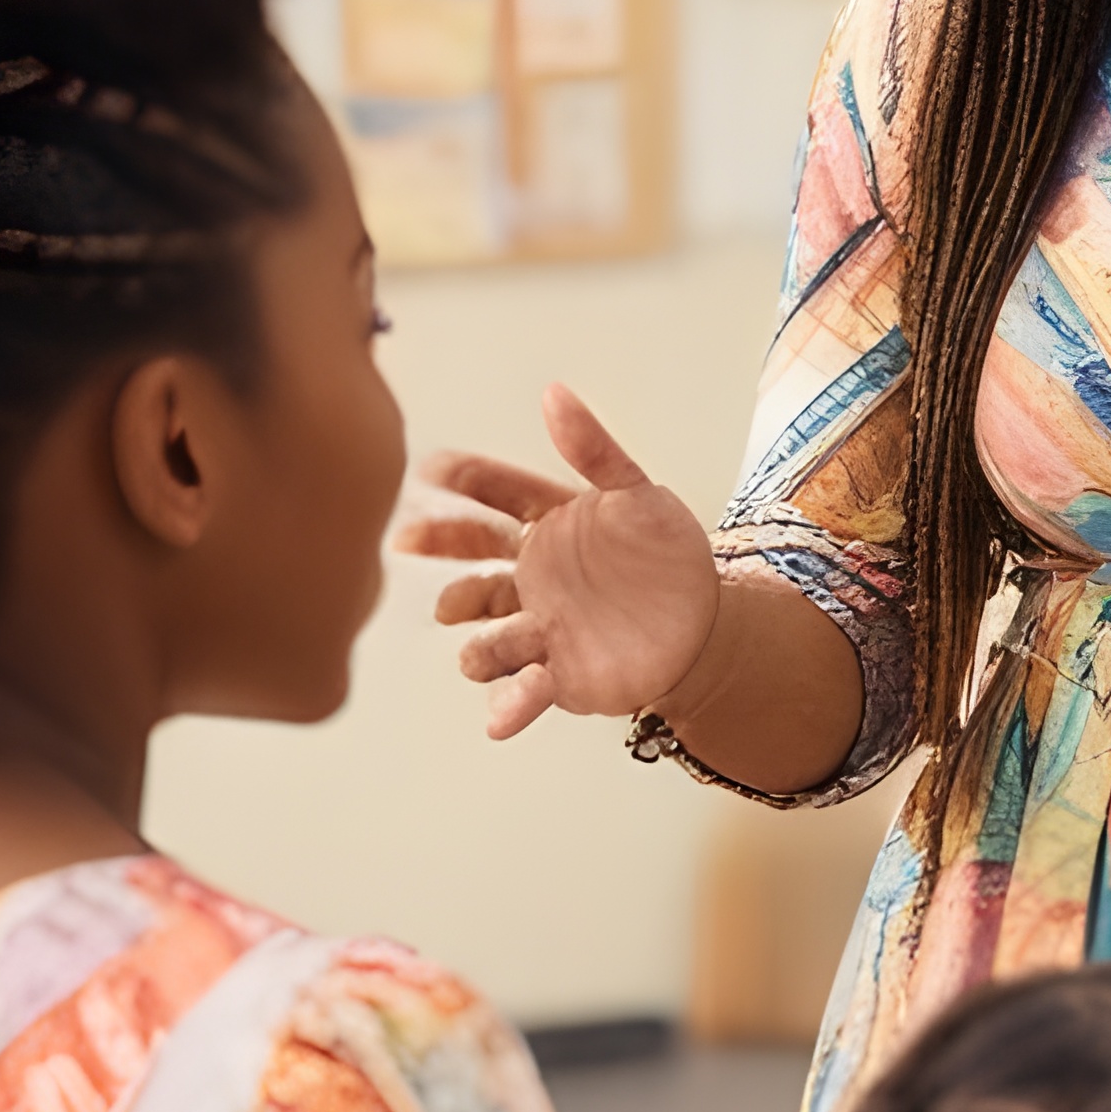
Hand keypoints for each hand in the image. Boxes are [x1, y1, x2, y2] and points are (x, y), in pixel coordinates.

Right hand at [400, 387, 724, 740]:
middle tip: (408, 536)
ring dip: (473, 633)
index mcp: (547, 526)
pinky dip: (511, 705)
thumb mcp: (638, 494)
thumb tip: (553, 393)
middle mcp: (530, 578)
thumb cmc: (665, 554)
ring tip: (456, 617)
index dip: (466, 482)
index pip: (497, 496)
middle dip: (440, 549)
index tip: (431, 469)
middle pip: (474, 564)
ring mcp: (539, 628)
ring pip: (489, 636)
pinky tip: (500, 718)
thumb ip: (594, 450)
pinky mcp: (559, 675)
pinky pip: (526, 691)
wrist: (702, 624)